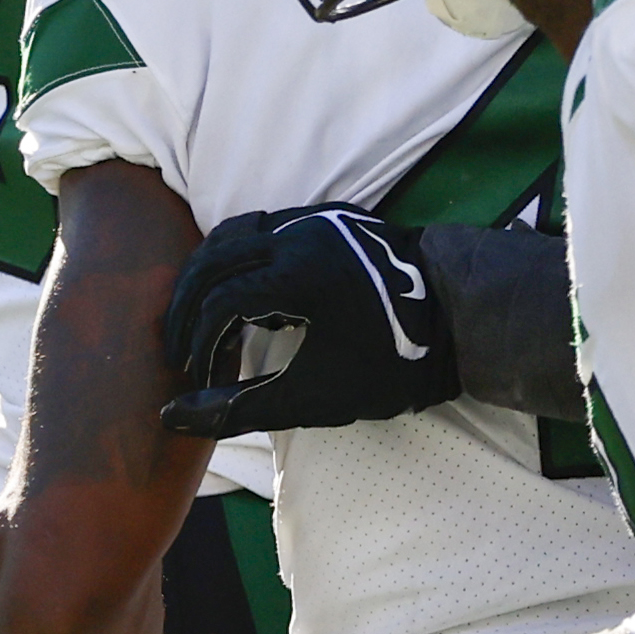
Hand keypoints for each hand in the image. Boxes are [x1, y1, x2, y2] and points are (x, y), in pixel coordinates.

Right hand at [160, 205, 457, 437]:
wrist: (461, 320)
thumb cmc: (392, 364)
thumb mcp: (315, 397)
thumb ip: (240, 409)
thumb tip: (172, 417)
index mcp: (296, 276)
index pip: (217, 304)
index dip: (198, 345)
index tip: (195, 378)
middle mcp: (300, 235)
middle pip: (213, 262)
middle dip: (188, 309)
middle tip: (180, 349)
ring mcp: (316, 219)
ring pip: (234, 233)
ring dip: (208, 274)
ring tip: (200, 319)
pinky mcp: (331, 216)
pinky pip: (264, 225)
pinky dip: (238, 254)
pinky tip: (240, 291)